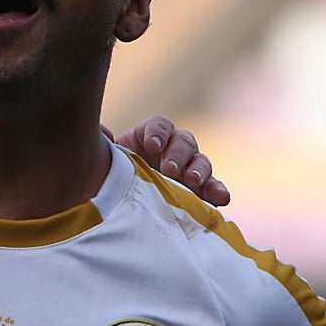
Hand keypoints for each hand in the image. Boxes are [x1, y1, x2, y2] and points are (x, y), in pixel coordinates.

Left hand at [107, 115, 230, 206]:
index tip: (150, 145)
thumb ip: (105, 145)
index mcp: (152, 136)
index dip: (157, 133)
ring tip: (193, 181)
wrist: (124, 199)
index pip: (160, 126)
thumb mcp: (107, 160)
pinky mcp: (201, 190)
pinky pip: (213, 187)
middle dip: (177, 155)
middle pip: (184, 142)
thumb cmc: (115, 175)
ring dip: (200, 171)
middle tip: (169, 169)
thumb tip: (103, 134)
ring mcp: (189, 169)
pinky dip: (218, 191)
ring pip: (201, 162)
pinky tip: (221, 199)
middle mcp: (174, 148)